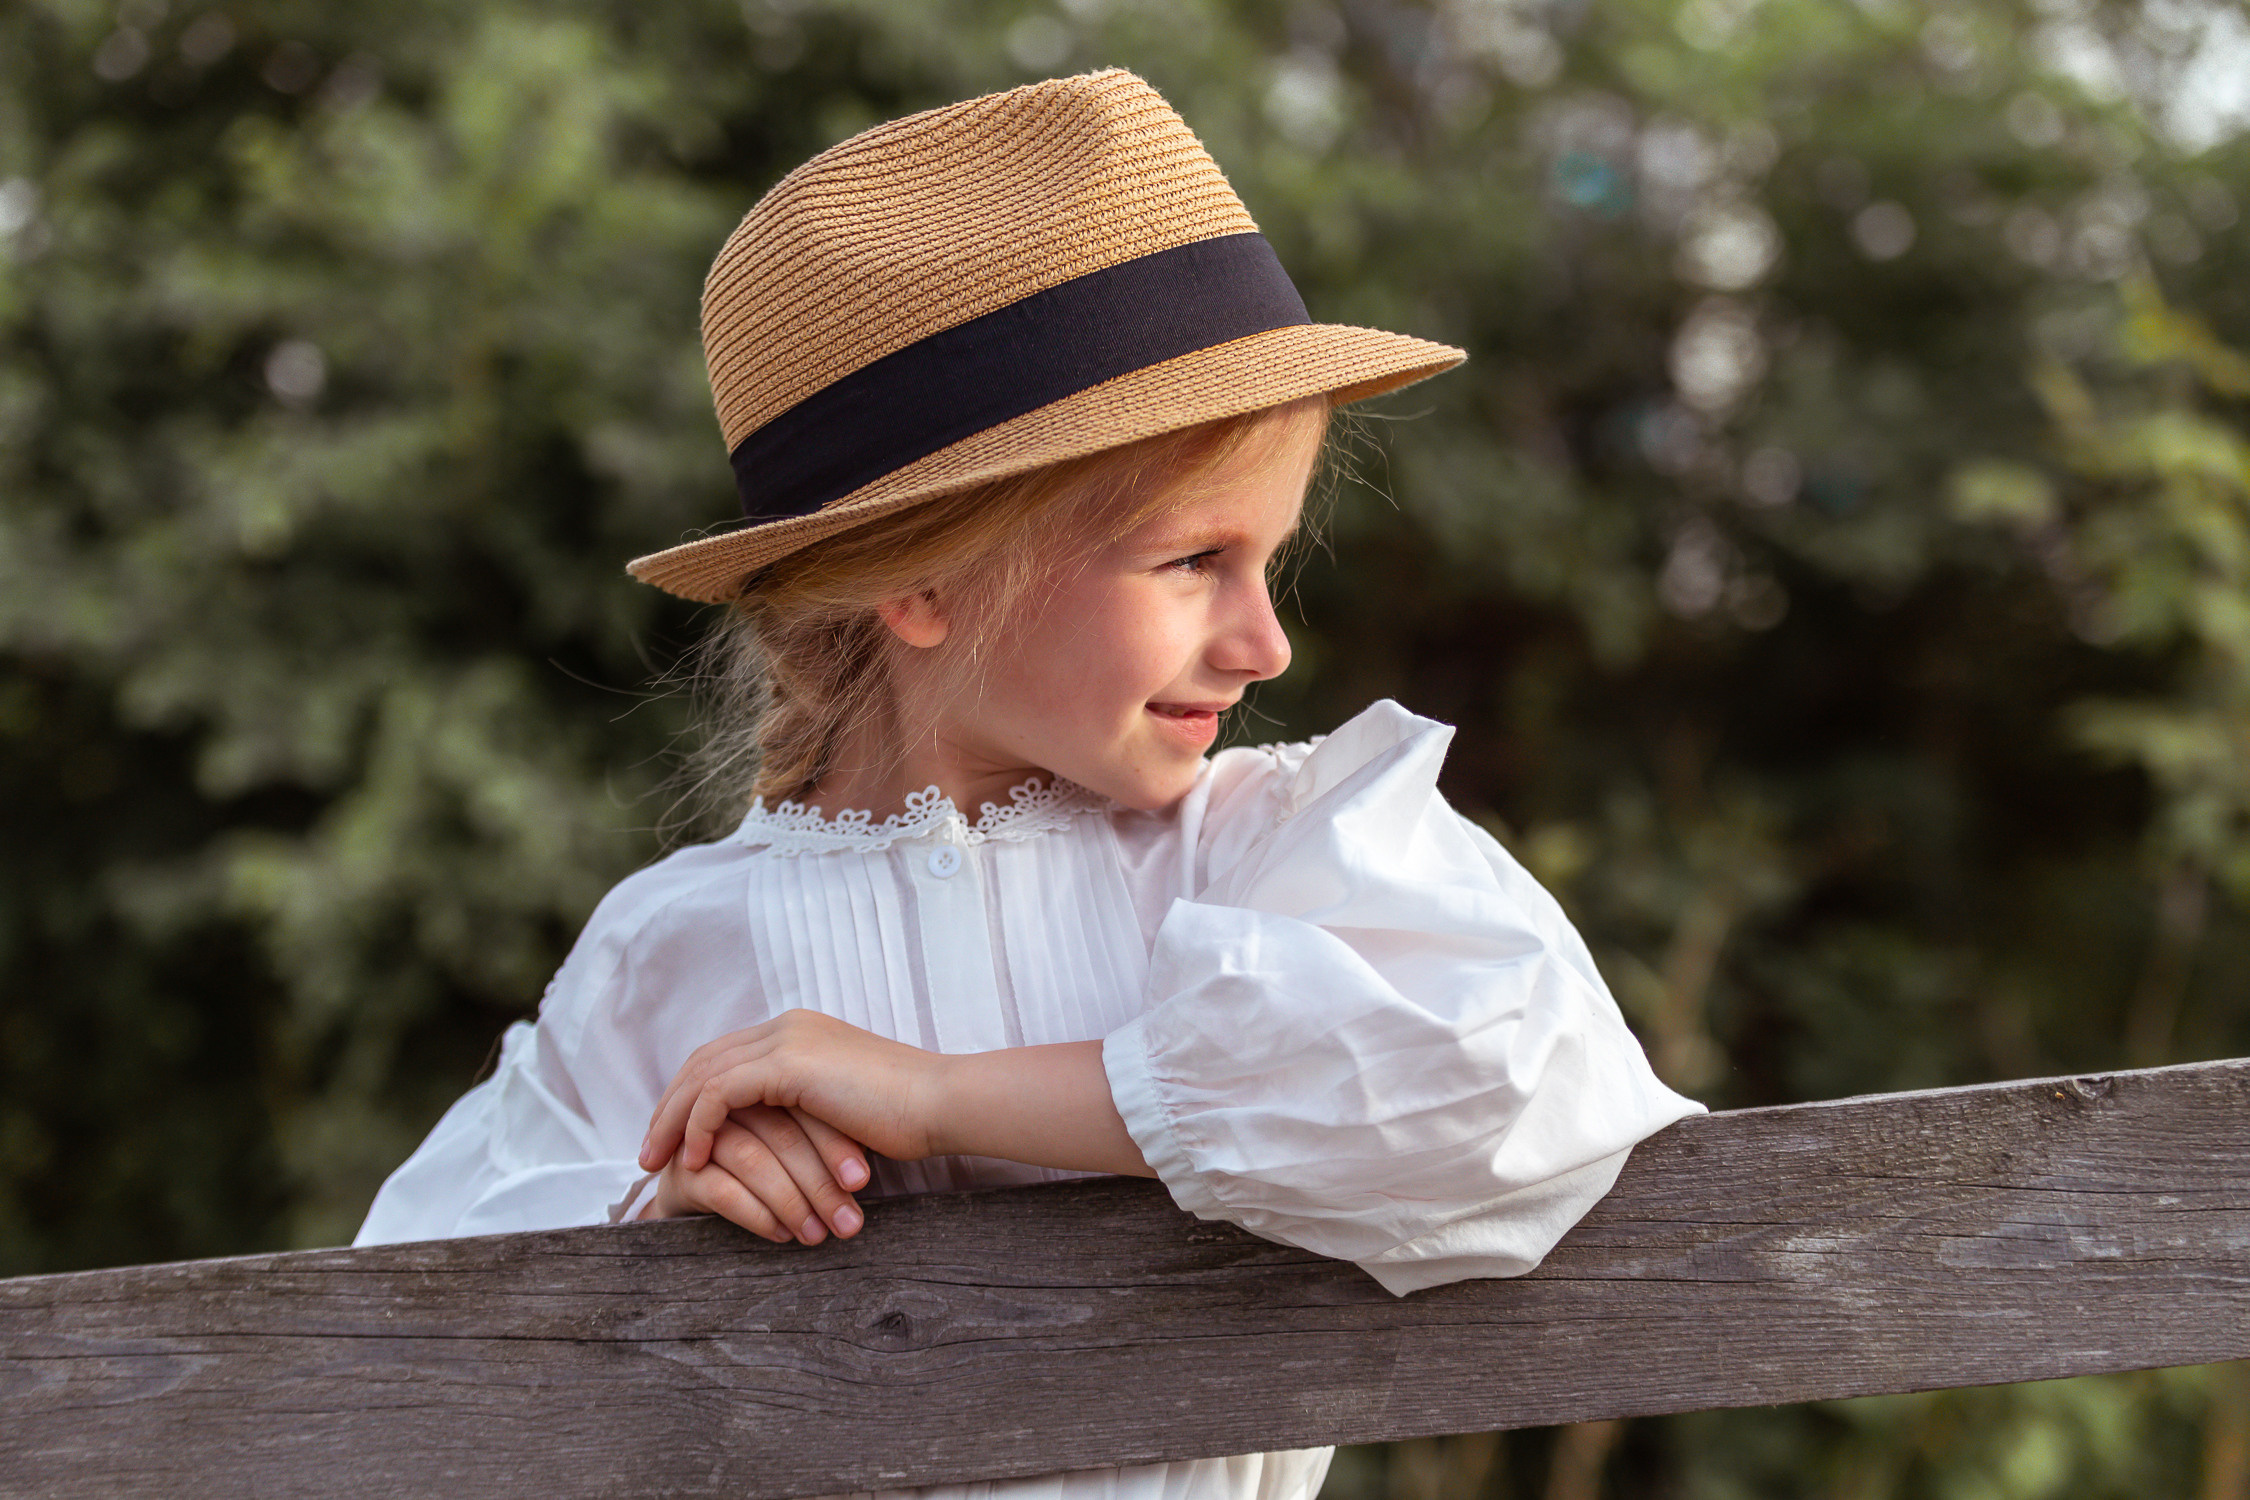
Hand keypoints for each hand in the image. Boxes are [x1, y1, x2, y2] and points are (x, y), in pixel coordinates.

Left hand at [639, 1010, 1151, 1181]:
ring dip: (671, 1120)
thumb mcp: (844, 1110)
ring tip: (655, 1163)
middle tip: (647, 1153)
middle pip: (703, 1060)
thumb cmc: (910, 1118)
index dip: (692, 1095)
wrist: (943, 1102)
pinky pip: (720, 1094)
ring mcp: (787, 1039)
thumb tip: (783, 1145)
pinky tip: (692, 1159)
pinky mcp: (789, 1064)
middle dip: (669, 1106)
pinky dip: (697, 1125)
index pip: (725, 1056)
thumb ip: (808, 1111)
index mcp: (800, 1031)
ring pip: (702, 1076)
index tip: (673, 1137)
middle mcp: (787, 1026)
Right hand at [642, 1102, 870, 1243]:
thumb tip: (865, 1167)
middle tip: (848, 1220)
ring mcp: (702, 1136)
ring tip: (819, 1234)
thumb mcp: (805, 1141)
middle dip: (818, 1179)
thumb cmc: (771, 1166)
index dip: (835, 1141)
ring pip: (752, 1158)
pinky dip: (757, 1212)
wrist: (705, 1194)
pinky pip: (722, 1188)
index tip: (862, 1180)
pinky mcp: (683, 1173)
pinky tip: (781, 1234)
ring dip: (792, 1201)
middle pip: (780, 1131)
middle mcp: (731, 1102)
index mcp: (763, 1078)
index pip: (803, 1105)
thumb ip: (825, 1130)